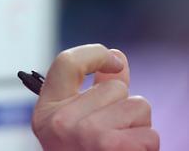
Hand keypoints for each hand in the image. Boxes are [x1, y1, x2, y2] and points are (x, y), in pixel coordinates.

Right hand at [32, 44, 158, 150]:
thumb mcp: (75, 124)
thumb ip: (94, 90)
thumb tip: (118, 60)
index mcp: (46, 112)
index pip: (66, 61)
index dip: (95, 54)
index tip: (113, 61)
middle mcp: (60, 121)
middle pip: (114, 87)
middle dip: (124, 108)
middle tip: (111, 134)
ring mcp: (84, 133)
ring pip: (138, 106)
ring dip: (139, 127)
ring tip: (120, 146)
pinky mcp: (111, 146)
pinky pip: (149, 132)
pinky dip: (147, 146)